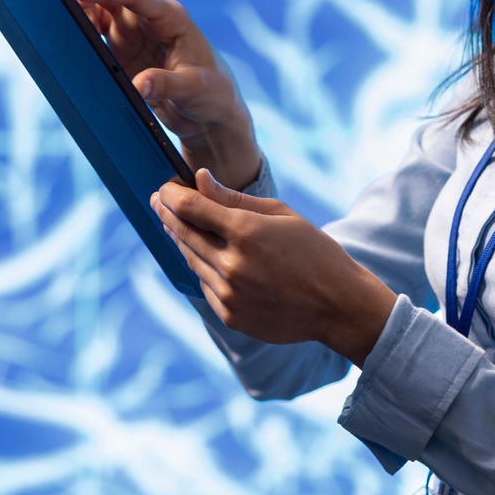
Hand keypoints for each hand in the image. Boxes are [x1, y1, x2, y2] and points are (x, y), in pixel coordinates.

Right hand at [70, 0, 260, 186]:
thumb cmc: (212, 94)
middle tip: (75, 7)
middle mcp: (150, 15)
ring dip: (83, 3)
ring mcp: (133, 28)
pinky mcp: (121, 44)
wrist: (210, 111)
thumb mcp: (194, 89)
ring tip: (76, 30)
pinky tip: (76, 40)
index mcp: (171, 17)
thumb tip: (139, 85)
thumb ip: (167, 85)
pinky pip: (95, 21)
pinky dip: (81, 23)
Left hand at [153, 169, 395, 365]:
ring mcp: (229, 294)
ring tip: (177, 225)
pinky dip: (202, 267)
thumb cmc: (314, 252)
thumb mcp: (281, 215)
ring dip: (181, 240)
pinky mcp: (230, 315)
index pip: (192, 207)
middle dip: (167, 213)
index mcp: (247, 233)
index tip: (164, 188)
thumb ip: (235, 200)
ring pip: (191, 260)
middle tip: (158, 201)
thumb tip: (200, 179)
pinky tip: (205, 256)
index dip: (172, 195)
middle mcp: (232, 265)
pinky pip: (205, 285)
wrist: (337, 305)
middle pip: (183, 233)